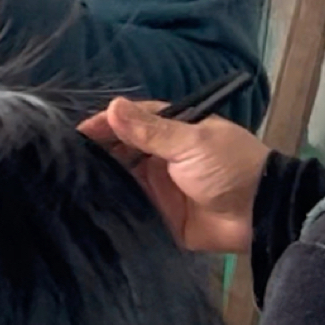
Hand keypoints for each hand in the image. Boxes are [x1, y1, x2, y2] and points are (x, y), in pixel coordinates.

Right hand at [81, 95, 267, 253]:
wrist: (261, 215)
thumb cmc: (231, 167)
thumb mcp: (192, 142)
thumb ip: (150, 130)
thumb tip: (111, 107)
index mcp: (171, 133)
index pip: (128, 122)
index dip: (103, 125)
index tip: (73, 134)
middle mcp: (160, 158)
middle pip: (119, 153)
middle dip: (95, 156)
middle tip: (62, 163)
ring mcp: (159, 189)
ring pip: (121, 183)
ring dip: (101, 183)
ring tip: (67, 186)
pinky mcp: (159, 218)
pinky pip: (131, 213)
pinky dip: (113, 211)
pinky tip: (88, 212)